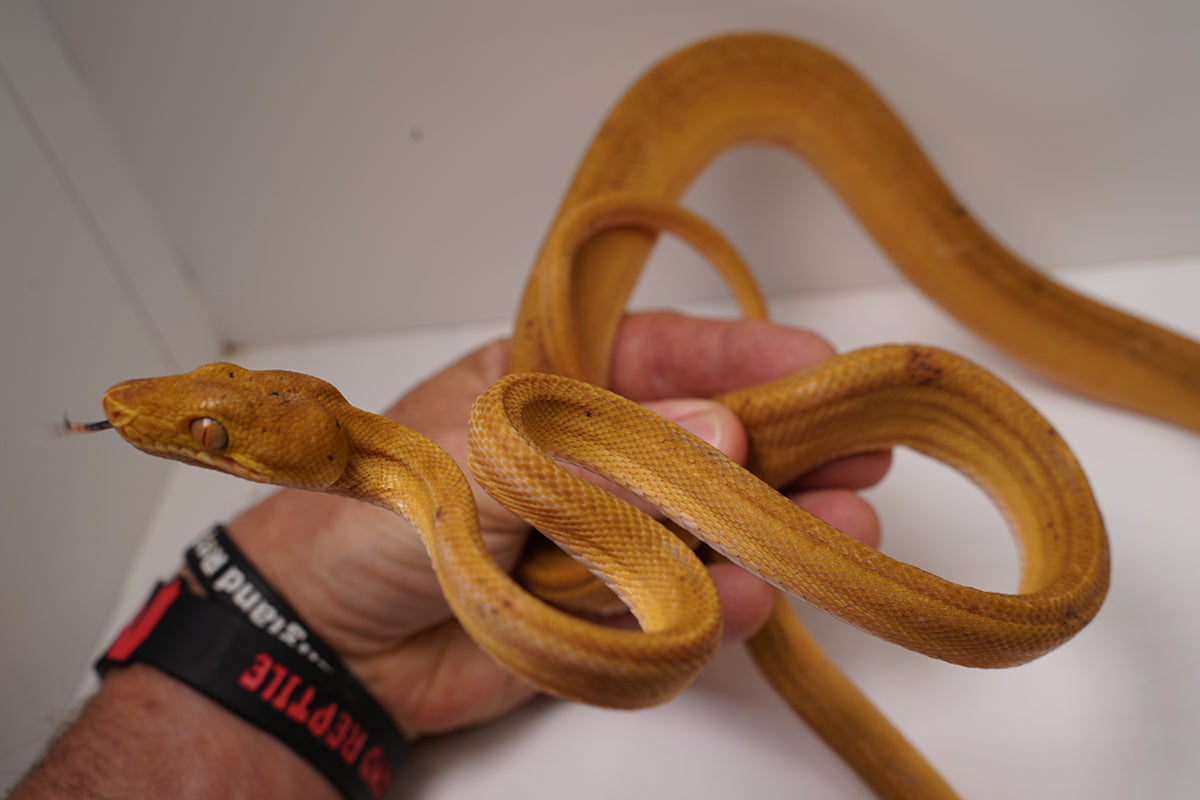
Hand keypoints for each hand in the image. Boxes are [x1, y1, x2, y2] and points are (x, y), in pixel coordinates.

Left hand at [227, 312, 888, 736]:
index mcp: (554, 384)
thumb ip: (601, 455)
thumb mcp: (485, 463)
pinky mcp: (607, 609)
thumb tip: (721, 434)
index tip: (825, 372)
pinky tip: (758, 596)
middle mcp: (593, 454)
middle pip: (710, 442)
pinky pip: (680, 602)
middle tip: (865, 456)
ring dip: (775, 529)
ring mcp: (606, 533)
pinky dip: (720, 604)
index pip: (666, 354)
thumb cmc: (378, 515)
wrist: (325, 638)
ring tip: (843, 529)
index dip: (748, 359)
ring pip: (709, 525)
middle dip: (788, 449)